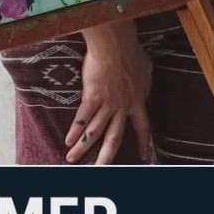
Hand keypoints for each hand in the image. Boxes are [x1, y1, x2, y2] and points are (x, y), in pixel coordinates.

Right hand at [67, 23, 152, 163]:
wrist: (115, 44)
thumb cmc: (131, 51)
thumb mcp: (145, 69)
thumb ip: (144, 83)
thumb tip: (144, 89)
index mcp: (137, 100)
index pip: (143, 126)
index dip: (143, 141)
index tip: (144, 155)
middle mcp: (122, 107)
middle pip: (115, 137)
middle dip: (107, 156)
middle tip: (102, 169)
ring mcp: (107, 103)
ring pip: (95, 132)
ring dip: (83, 148)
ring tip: (73, 159)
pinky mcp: (92, 97)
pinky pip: (82, 118)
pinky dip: (74, 131)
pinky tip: (68, 141)